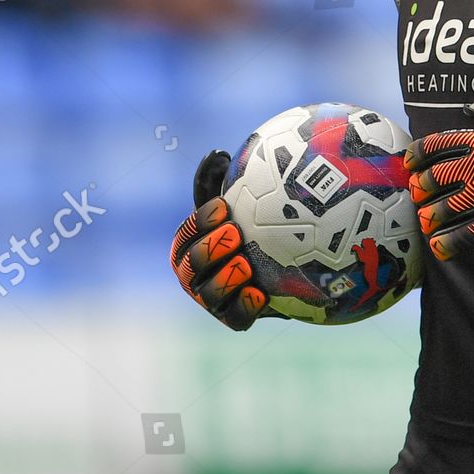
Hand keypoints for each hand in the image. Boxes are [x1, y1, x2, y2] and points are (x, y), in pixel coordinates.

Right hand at [168, 149, 272, 329]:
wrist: (287, 263)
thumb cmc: (255, 226)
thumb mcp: (240, 203)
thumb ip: (222, 181)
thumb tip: (217, 154)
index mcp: (191, 247)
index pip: (185, 236)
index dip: (199, 222)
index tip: (224, 207)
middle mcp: (196, 277)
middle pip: (190, 268)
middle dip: (208, 250)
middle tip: (235, 233)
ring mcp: (215, 300)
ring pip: (208, 296)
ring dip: (224, 279)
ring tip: (245, 264)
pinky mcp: (236, 318)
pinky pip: (235, 319)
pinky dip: (244, 306)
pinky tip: (261, 293)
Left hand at [404, 102, 473, 259]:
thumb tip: (469, 108)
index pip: (437, 145)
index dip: (417, 155)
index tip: (408, 163)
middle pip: (435, 178)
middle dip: (421, 187)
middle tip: (417, 193)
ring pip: (445, 209)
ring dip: (431, 216)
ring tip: (426, 220)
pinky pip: (466, 237)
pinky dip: (449, 244)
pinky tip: (439, 248)